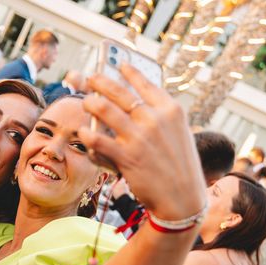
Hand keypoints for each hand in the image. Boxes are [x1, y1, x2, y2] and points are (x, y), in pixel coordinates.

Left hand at [80, 63, 206, 220]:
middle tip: (87, 77)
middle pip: (119, 93)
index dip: (128, 72)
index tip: (117, 64)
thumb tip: (136, 107)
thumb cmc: (179, 167)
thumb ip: (159, 118)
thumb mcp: (177, 135)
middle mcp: (155, 119)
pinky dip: (87, 135)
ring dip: (90, 103)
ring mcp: (140, 137)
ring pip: (105, 110)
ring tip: (84, 102)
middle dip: (99, 82)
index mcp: (171, 110)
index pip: (146, 83)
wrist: (183, 199)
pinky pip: (98, 140)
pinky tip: (82, 133)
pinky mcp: (127, 157)